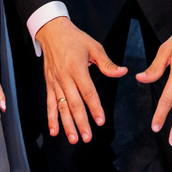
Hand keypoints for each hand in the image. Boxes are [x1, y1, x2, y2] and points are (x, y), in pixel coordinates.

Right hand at [39, 17, 125, 144]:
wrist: (52, 32)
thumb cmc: (75, 39)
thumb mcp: (94, 47)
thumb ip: (107, 63)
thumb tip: (122, 72)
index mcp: (77, 68)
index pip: (88, 92)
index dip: (94, 107)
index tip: (100, 121)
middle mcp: (64, 77)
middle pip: (74, 104)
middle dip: (81, 122)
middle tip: (88, 137)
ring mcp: (55, 82)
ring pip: (61, 107)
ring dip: (67, 124)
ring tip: (74, 139)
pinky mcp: (49, 85)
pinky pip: (50, 104)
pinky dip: (51, 118)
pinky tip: (55, 132)